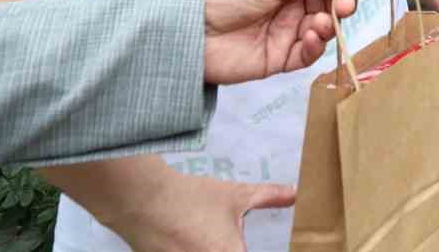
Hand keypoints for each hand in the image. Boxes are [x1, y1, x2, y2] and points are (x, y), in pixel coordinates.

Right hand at [106, 169, 294, 251]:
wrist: (142, 201)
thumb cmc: (193, 199)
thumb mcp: (236, 195)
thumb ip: (269, 196)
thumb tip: (295, 192)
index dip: (244, 249)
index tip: (240, 244)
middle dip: (229, 246)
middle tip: (225, 238)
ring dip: (211, 246)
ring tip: (206, 236)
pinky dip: (192, 249)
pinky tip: (193, 241)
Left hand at [203, 0, 365, 84]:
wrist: (188, 29)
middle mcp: (289, 4)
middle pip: (328, 3)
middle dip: (341, 2)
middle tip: (346, 3)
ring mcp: (285, 32)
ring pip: (322, 29)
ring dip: (329, 24)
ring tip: (323, 22)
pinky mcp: (278, 58)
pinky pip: (306, 55)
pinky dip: (314, 47)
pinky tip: (311, 37)